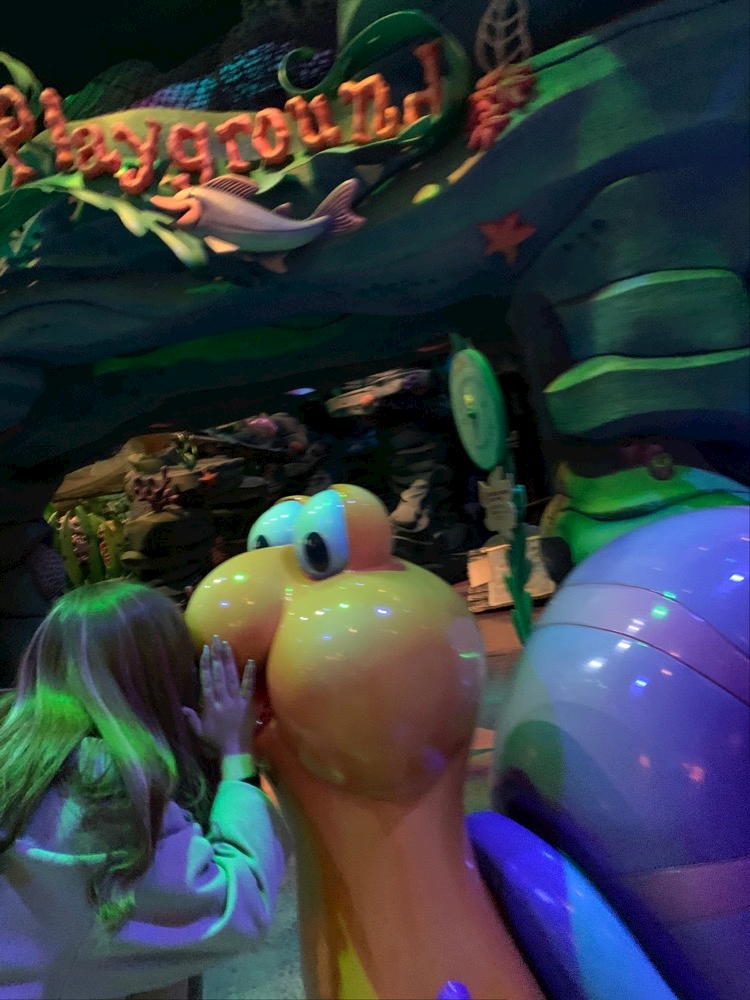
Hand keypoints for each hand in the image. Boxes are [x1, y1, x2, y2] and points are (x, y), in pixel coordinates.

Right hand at [183, 635, 255, 756]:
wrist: (236, 751)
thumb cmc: (217, 743)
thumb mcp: (200, 732)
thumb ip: (192, 719)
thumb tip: (182, 706)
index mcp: (210, 705)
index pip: (207, 681)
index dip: (205, 664)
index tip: (204, 650)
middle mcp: (222, 700)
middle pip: (218, 674)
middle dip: (216, 656)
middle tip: (215, 639)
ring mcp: (236, 700)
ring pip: (231, 676)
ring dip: (228, 660)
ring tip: (226, 645)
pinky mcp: (248, 703)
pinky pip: (249, 686)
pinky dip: (249, 673)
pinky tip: (250, 660)